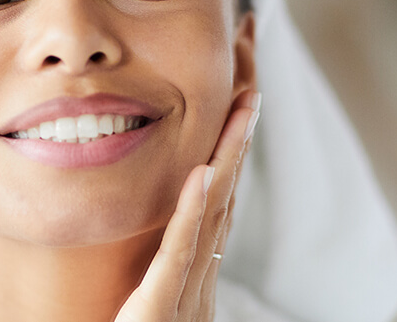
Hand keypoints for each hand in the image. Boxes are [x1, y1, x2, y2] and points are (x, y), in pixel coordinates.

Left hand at [114, 90, 260, 321]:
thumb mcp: (144, 317)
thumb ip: (155, 284)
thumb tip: (159, 245)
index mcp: (192, 286)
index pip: (216, 213)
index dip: (229, 164)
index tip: (236, 119)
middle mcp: (198, 287)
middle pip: (225, 205)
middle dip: (239, 148)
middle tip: (252, 97)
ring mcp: (184, 298)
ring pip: (212, 220)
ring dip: (228, 162)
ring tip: (240, 115)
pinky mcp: (158, 309)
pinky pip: (178, 254)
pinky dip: (193, 212)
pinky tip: (202, 174)